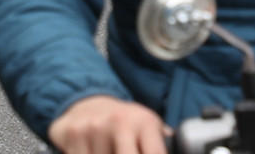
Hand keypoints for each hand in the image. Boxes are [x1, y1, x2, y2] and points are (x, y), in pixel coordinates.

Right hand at [48, 95, 168, 153]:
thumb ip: (160, 141)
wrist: (85, 105)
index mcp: (144, 122)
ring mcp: (96, 128)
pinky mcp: (75, 134)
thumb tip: (179, 149)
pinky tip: (94, 151)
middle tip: (124, 153)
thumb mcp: (145, 126)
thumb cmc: (122, 123)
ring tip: (110, 150)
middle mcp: (120, 121)